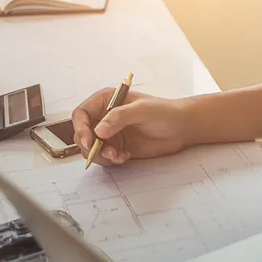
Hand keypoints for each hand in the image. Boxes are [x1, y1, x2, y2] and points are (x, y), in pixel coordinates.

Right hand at [72, 89, 191, 165]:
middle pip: (82, 133)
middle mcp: (104, 117)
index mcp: (106, 101)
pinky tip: (124, 156)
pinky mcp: (117, 147)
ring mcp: (110, 133)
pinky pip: (104, 157)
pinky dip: (110, 160)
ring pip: (92, 148)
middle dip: (90, 146)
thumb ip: (119, 117)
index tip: (89, 141)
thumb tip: (99, 130)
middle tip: (106, 153)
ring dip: (101, 155)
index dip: (80, 128)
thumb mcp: (142, 110)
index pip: (81, 114)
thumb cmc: (164, 111)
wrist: (181, 128)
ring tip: (118, 155)